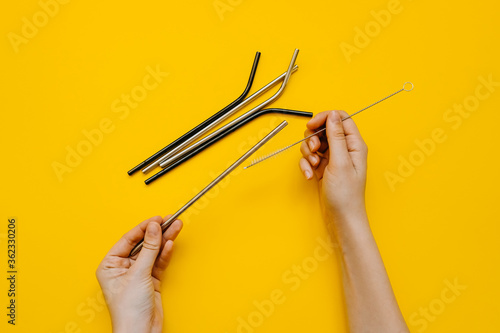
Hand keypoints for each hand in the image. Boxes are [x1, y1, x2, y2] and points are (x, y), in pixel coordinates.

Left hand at [96, 215, 182, 332]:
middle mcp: (123, 267)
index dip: (144, 227)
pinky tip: (171, 243)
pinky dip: (166, 253)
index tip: (157, 219)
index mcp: (110, 264)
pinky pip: (159, 262)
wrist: (141, 332)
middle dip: (157, 232)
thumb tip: (154, 228)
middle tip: (170, 220)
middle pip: (143, 244)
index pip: (129, 239)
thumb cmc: (129, 310)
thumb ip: (149, 249)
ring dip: (165, 240)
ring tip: (176, 227)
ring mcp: (138, 273)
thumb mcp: (138, 274)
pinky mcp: (151, 280)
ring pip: (153, 251)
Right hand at [299, 110, 367, 232]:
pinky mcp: (323, 168)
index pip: (340, 118)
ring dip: (308, 153)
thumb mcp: (340, 162)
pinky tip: (309, 176)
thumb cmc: (346, 195)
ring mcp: (333, 158)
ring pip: (314, 143)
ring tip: (312, 166)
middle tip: (314, 151)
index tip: (311, 126)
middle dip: (313, 138)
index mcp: (354, 144)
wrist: (341, 218)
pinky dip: (306, 165)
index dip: (324, 118)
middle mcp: (344, 149)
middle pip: (324, 129)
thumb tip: (333, 114)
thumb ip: (336, 136)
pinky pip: (310, 157)